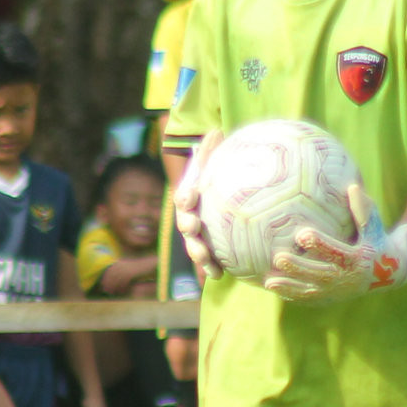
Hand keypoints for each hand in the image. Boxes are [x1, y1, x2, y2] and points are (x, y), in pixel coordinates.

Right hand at [172, 132, 222, 281]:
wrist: (212, 201)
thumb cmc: (214, 180)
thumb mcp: (213, 165)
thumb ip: (212, 152)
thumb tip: (216, 130)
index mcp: (189, 198)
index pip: (184, 196)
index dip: (186, 195)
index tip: (191, 195)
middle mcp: (188, 219)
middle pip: (185, 224)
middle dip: (188, 227)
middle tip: (195, 227)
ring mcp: (195, 237)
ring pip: (193, 247)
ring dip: (199, 255)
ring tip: (208, 262)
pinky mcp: (206, 251)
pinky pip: (207, 261)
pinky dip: (211, 268)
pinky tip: (221, 275)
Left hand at [263, 184, 406, 303]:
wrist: (387, 273)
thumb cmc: (376, 240)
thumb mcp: (374, 226)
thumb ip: (363, 209)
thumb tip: (353, 186)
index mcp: (358, 260)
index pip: (336, 252)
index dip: (319, 244)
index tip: (301, 234)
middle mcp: (347, 279)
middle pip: (320, 274)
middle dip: (299, 268)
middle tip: (279, 257)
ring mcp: (337, 292)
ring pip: (311, 291)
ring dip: (290, 287)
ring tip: (268, 282)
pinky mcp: (330, 299)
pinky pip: (308, 298)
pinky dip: (292, 295)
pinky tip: (272, 287)